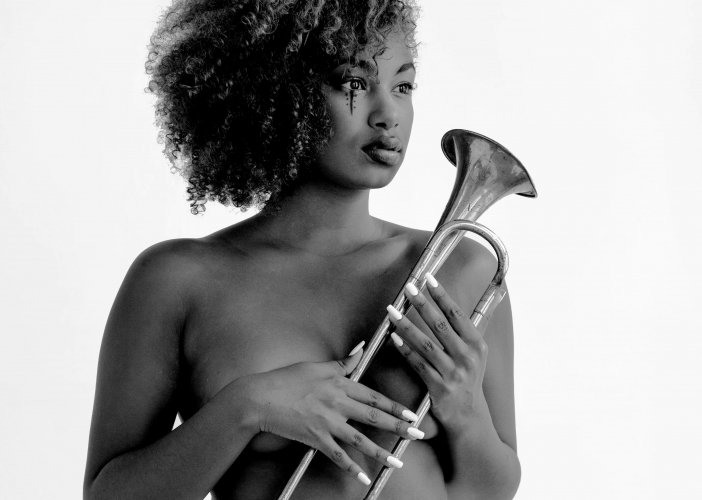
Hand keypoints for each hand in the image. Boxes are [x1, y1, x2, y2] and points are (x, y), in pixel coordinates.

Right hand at [243, 343, 421, 484]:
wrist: (260, 398)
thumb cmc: (286, 378)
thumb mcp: (316, 365)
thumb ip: (342, 362)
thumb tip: (361, 349)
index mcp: (339, 384)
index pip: (374, 396)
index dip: (395, 406)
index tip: (412, 414)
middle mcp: (337, 404)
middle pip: (373, 417)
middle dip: (398, 427)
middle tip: (418, 434)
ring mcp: (327, 423)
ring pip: (360, 439)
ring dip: (381, 452)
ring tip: (398, 462)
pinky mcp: (315, 438)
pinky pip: (337, 455)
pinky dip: (351, 467)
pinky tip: (363, 477)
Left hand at [386, 273, 489, 431]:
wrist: (470, 417)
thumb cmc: (468, 380)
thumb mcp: (476, 354)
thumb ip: (468, 329)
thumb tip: (470, 300)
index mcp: (477, 344)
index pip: (456, 314)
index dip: (441, 295)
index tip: (428, 278)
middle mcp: (467, 357)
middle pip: (439, 325)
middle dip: (422, 304)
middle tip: (407, 288)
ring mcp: (453, 373)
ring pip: (425, 343)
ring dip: (406, 324)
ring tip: (392, 310)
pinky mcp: (439, 388)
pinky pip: (418, 364)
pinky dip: (405, 349)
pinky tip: (394, 337)